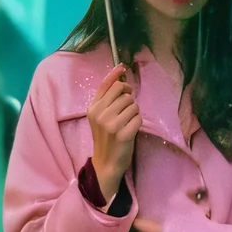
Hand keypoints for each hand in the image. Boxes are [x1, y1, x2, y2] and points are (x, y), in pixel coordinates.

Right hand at [88, 66, 141, 201]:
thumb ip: (107, 99)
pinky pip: (138, 118)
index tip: (122, 67)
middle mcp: (100, 114)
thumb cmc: (106, 138)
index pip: (106, 85)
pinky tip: (130, 131)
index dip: (116, 75)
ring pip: (133, 105)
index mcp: (93, 108)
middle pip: (123, 92)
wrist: (106, 163)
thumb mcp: (100, 117)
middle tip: (126, 110)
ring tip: (127, 123)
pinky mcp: (123, 134)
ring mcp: (111, 124)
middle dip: (129, 99)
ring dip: (134, 112)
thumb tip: (120, 77)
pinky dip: (138, 123)